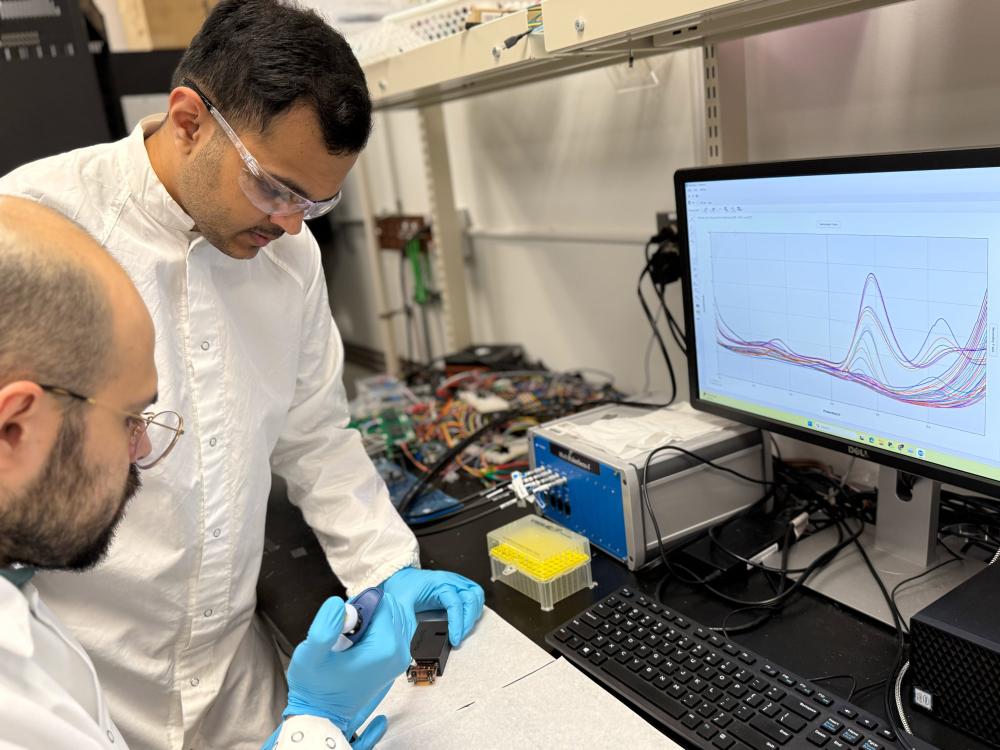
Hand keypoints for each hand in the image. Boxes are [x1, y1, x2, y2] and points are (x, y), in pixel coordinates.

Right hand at [282, 592, 414, 737]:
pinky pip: (393, 630)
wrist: (322, 714)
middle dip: (367, 612)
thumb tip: (337, 603)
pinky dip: (377, 629)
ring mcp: (400, 659)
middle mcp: (399, 653)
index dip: (360, 606)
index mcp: (385, 649)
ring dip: (371, 621)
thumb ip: (323, 629)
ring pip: (393, 617)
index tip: (344, 625)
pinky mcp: (396, 662)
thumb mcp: (309, 656)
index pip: (383, 602)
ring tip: (349, 640)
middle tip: (345, 632)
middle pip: (390, 608)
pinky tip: (358, 644)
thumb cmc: (315, 687)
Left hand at [382, 567, 483, 645]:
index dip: (457, 624)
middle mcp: (451, 580)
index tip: (455, 640)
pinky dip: (474, 608)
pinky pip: (473, 595)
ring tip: (464, 629)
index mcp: (439, 582)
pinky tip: (466, 619)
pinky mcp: (457, 588)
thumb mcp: (401, 604)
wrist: (400, 576)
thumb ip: (408, 624)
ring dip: (474, 613)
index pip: (455, 603)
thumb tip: (412, 646)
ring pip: (476, 595)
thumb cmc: (402, 586)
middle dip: (468, 620)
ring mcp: (456, 583)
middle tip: (460, 637)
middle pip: (471, 598)